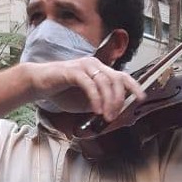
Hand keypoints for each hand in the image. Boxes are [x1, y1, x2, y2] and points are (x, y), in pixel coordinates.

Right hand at [26, 57, 145, 120]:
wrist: (39, 84)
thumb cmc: (63, 92)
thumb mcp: (86, 101)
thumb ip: (101, 103)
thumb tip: (116, 113)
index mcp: (100, 70)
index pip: (122, 76)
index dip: (134, 86)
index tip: (141, 99)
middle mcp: (95, 65)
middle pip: (116, 79)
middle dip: (119, 100)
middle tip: (114, 117)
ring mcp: (84, 66)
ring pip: (105, 82)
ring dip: (108, 101)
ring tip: (105, 117)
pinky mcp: (73, 71)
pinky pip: (89, 85)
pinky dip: (95, 98)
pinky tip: (95, 110)